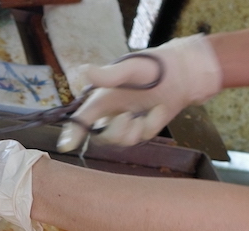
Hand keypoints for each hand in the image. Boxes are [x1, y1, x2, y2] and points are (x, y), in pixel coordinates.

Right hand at [57, 34, 221, 151]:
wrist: (183, 74)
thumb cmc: (154, 66)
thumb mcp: (131, 67)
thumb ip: (109, 74)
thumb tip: (83, 70)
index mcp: (102, 98)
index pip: (81, 119)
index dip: (72, 134)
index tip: (65, 146)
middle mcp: (110, 113)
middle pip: (101, 137)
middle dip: (115, 132)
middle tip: (128, 117)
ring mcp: (126, 123)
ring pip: (120, 141)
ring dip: (134, 130)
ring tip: (148, 110)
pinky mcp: (141, 129)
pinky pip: (141, 137)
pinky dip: (151, 125)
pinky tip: (158, 111)